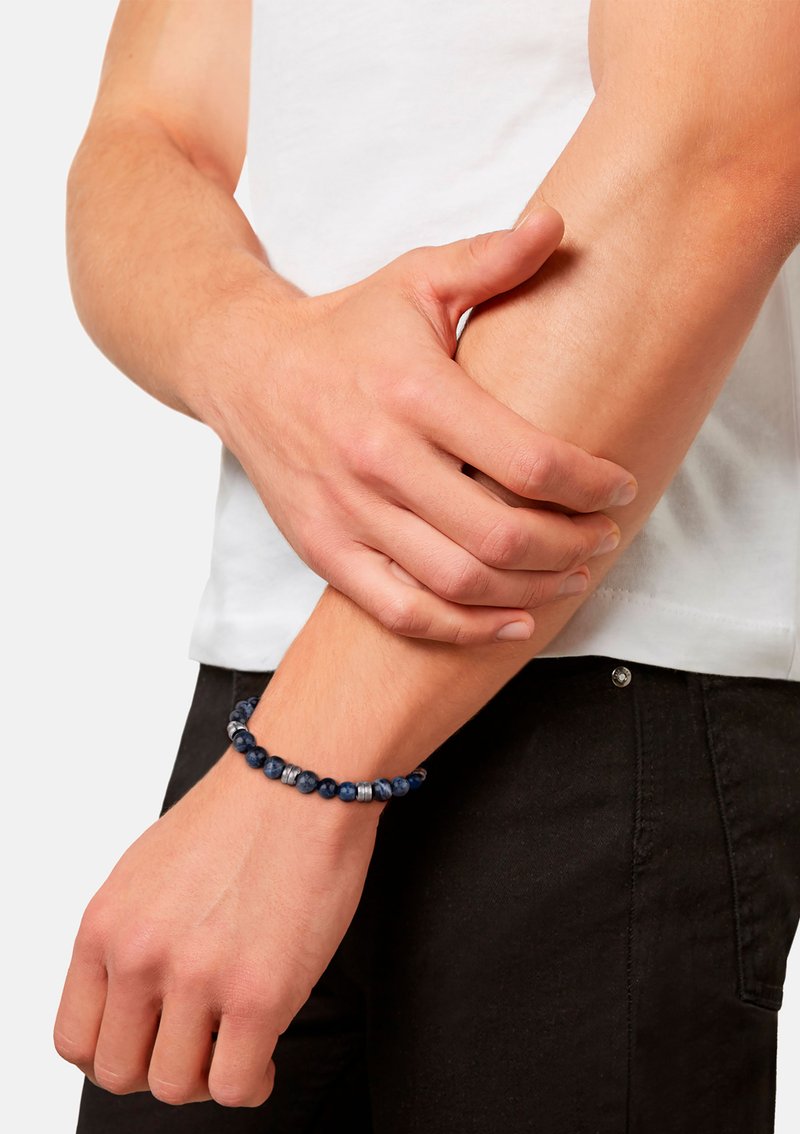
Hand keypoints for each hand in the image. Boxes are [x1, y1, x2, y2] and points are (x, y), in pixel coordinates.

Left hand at [53, 753, 380, 1106]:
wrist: (302, 779)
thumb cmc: (241, 814)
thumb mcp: (148, 871)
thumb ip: (131, 936)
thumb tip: (137, 997)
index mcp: (104, 926)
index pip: (75, 1039)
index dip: (114, 1053)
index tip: (150, 1043)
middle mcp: (138, 956)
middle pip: (120, 1073)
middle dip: (161, 1067)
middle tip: (200, 1044)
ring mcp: (195, 978)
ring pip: (177, 1087)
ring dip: (209, 1075)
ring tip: (238, 1044)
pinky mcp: (257, 994)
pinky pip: (236, 1086)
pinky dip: (253, 1082)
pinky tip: (268, 1050)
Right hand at [195, 207, 636, 644]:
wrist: (245, 368)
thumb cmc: (344, 329)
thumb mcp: (413, 280)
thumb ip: (490, 259)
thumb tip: (559, 223)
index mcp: (413, 391)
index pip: (525, 458)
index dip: (588, 483)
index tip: (619, 487)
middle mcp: (379, 458)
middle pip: (499, 532)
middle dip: (569, 544)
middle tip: (603, 536)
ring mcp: (349, 512)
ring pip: (458, 580)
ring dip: (531, 590)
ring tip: (570, 575)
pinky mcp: (326, 550)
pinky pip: (403, 610)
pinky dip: (465, 628)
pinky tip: (511, 619)